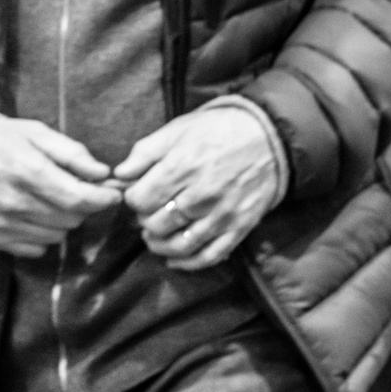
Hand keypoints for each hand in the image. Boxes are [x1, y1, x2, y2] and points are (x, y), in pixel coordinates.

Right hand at [0, 116, 118, 257]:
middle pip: (71, 218)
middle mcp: (13, 201)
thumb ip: (72, 153)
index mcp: (26, 170)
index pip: (77, 198)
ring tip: (56, 201)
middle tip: (79, 190)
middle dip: (84, 206)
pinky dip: (45, 234)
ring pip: (57, 235)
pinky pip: (35, 248)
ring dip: (65, 220)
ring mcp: (1, 223)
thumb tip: (102, 173)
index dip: (102, 198)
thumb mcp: (35, 133)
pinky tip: (38, 215)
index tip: (112, 193)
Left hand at [117, 106, 287, 271]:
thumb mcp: (180, 129)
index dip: (133, 198)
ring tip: (155, 235)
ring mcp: (222, 214)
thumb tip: (119, 174)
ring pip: (179, 244)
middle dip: (145, 220)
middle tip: (149, 212)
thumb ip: (146, 151)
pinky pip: (209, 256)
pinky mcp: (239, 228)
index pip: (140, 199)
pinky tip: (174, 257)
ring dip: (160, 244)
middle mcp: (202, 194)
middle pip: (156, 224)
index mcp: (183, 166)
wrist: (271, 138)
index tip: (138, 194)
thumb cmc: (220, 130)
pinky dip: (187, 262)